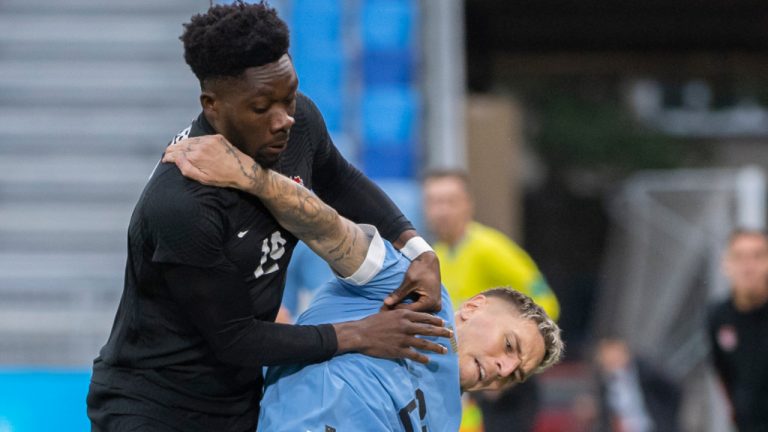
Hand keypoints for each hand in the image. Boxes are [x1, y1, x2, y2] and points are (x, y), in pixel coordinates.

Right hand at [162, 135, 259, 188]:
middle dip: (173, 149)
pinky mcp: (216, 137)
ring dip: (182, 144)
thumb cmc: (222, 178)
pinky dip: (193, 142)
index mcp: (196, 156)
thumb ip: (186, 168)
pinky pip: (200, 138)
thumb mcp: (202, 179)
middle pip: (181, 145)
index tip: (165, 159)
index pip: (176, 153)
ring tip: (176, 149)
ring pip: (190, 140)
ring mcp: (209, 139)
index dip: (168, 156)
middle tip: (167, 153)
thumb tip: (175, 158)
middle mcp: (201, 145)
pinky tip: (190, 145)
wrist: (243, 170)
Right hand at [333, 309, 451, 363]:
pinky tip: (428, 361)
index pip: (424, 317)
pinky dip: (422, 358)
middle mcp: (406, 326)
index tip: (443, 323)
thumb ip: (400, 314)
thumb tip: (408, 315)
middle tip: (451, 335)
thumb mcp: (387, 313)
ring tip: (445, 350)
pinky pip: (414, 355)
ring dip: (436, 347)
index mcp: (404, 315)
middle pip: (429, 329)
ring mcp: (403, 339)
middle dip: (442, 332)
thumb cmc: (372, 322)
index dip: (435, 321)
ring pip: (425, 343)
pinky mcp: (398, 350)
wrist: (360, 334)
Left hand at [382, 251, 441, 312]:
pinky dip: (408, 305)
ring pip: (415, 311)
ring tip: (388, 307)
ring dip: (403, 308)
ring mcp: (434, 306)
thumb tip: (386, 303)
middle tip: (383, 309)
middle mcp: (435, 307)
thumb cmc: (421, 268)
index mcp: (431, 302)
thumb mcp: (409, 281)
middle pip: (413, 312)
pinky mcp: (431, 303)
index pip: (411, 311)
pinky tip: (396, 303)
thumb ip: (398, 293)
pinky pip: (418, 307)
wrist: (430, 261)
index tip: (383, 309)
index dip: (396, 309)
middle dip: (399, 309)